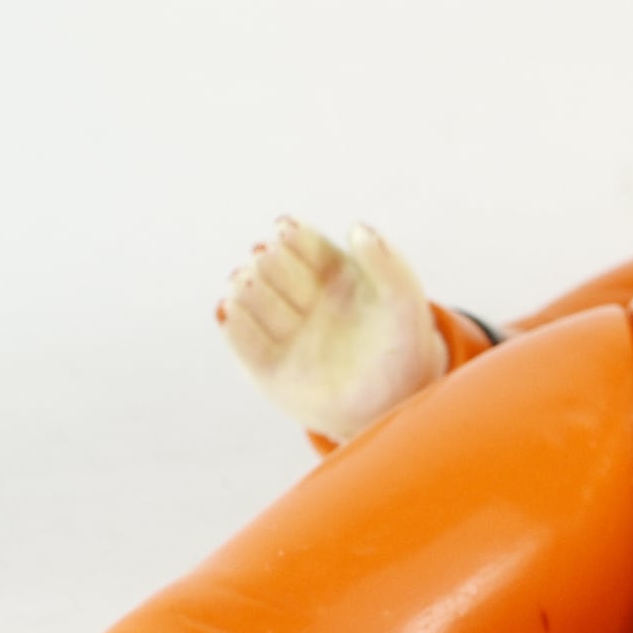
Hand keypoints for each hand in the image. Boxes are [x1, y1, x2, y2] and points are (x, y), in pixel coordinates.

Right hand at [218, 216, 448, 442]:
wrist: (394, 404)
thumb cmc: (403, 347)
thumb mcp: (405, 302)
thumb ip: (387, 262)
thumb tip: (356, 228)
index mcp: (331, 273)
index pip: (299, 241)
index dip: (290, 235)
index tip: (286, 234)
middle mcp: (302, 299)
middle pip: (271, 266)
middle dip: (267, 262)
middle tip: (265, 261)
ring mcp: (284, 332)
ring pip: (251, 298)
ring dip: (245, 288)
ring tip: (246, 283)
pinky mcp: (268, 368)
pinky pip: (241, 341)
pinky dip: (233, 323)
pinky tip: (228, 309)